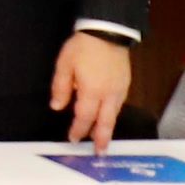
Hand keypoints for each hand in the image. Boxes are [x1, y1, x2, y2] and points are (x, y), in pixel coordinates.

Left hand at [52, 32, 132, 149]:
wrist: (108, 31)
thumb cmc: (83, 47)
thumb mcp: (64, 65)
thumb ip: (61, 87)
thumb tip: (58, 106)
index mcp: (92, 91)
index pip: (84, 117)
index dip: (78, 130)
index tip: (73, 139)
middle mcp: (109, 94)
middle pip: (105, 121)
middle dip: (101, 138)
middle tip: (100, 153)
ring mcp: (120, 89)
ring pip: (114, 114)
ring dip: (108, 128)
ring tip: (103, 140)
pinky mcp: (126, 83)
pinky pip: (119, 104)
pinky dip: (113, 115)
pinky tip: (108, 117)